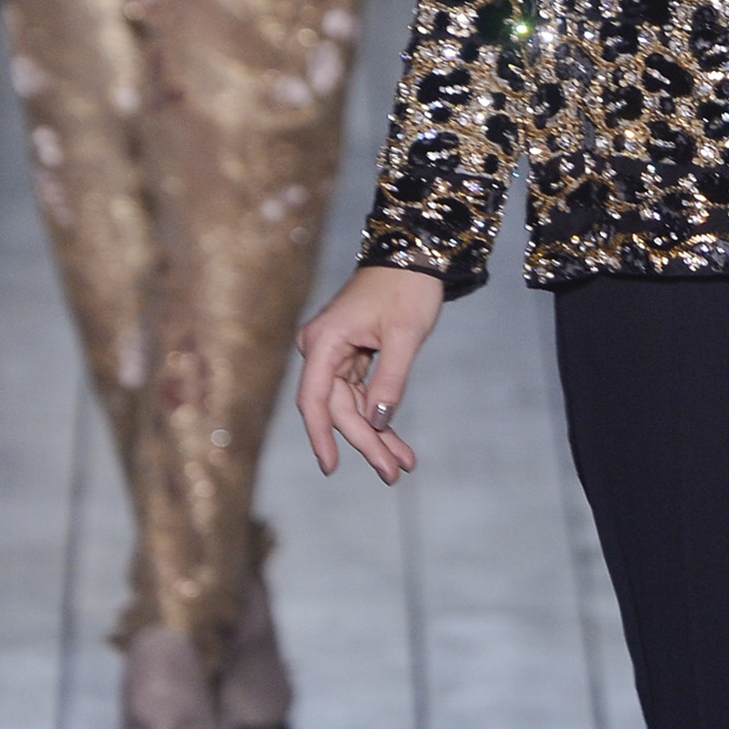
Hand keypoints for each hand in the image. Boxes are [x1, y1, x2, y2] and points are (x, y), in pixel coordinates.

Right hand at [295, 263, 444, 483]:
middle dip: (365, 441)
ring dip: (375, 435)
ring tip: (402, 464)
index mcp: (325, 340)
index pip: (314, 398)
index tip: (331, 467)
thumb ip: (389, 380)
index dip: (321, 436)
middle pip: (336, 407)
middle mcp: (321, 348)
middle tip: (392, 473)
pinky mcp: (349, 356)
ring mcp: (334, 353)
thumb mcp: (405, 336)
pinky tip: (395, 443)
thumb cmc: (408, 288)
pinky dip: (378, 417)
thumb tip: (377, 422)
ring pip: (349, 406)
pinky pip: (359, 394)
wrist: (413, 256)